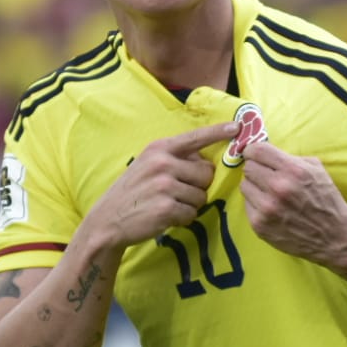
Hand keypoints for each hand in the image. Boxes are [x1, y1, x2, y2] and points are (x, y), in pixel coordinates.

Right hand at [89, 121, 238, 247]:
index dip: (218, 132)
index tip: (238, 127)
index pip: (195, 137)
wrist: (108, 219)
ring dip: (190, 205)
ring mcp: (164, 185)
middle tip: (176, 192)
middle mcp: (163, 163)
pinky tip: (164, 216)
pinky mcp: (166, 207)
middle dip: (198, 186)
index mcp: (160, 148)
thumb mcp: (148, 165)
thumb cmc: (134, 191)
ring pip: (201, 196)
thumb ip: (174, 159)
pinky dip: (183, 218)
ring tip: (167, 204)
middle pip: (206, 174)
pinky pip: (192, 213)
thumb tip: (207, 162)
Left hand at [238, 140, 346, 267]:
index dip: (253, 151)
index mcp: (293, 170)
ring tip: (269, 193)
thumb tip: (267, 154)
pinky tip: (270, 208)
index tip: (254, 154)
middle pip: (248, 168)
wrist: (334, 236)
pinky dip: (256, 204)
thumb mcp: (316, 170)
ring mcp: (267, 208)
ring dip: (255, 187)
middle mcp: (278, 187)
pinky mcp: (260, 225)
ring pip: (245, 186)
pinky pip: (247, 205)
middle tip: (265, 175)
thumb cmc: (326, 200)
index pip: (258, 150)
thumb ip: (291, 158)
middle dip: (256, 169)